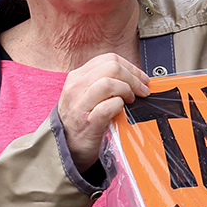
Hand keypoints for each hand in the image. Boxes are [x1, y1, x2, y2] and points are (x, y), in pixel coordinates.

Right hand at [58, 52, 150, 171]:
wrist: (65, 147)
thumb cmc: (80, 122)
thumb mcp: (85, 95)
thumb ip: (103, 83)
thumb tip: (132, 77)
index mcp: (77, 77)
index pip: (109, 59)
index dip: (131, 67)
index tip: (141, 78)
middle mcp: (76, 87)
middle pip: (112, 67)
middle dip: (133, 78)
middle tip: (141, 90)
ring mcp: (80, 104)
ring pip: (109, 83)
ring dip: (127, 90)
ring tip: (131, 100)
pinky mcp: (88, 122)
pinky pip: (108, 106)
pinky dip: (120, 105)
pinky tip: (121, 110)